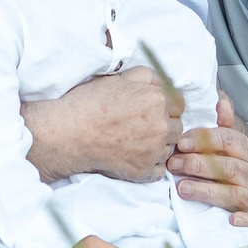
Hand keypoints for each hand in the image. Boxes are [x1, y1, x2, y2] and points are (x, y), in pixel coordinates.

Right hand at [26, 66, 181, 182]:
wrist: (68, 133)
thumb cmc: (89, 103)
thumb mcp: (118, 78)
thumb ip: (146, 77)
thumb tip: (163, 82)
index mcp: (156, 99)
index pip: (178, 105)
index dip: (165, 108)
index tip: (151, 112)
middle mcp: (160, 125)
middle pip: (176, 128)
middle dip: (163, 127)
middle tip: (141, 128)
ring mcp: (153, 150)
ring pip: (169, 149)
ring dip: (158, 146)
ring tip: (136, 143)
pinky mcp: (143, 171)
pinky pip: (160, 171)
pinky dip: (151, 167)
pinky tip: (135, 158)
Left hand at [168, 94, 247, 226]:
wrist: (247, 192)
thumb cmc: (226, 163)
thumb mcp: (225, 141)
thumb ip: (221, 121)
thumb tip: (219, 98)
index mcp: (247, 150)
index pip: (229, 140)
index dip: (205, 139)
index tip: (181, 142)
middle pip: (227, 166)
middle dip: (198, 165)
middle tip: (173, 164)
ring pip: (233, 193)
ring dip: (207, 191)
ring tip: (181, 189)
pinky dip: (243, 221)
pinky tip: (229, 220)